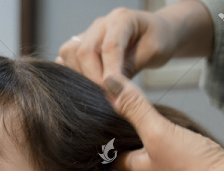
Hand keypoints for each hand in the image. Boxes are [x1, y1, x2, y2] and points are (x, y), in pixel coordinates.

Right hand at [56, 1, 213, 83]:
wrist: (155, 34)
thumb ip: (130, 69)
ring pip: (69, 53)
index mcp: (121, 19)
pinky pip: (66, 59)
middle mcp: (101, 24)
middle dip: (92, 78)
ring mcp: (88, 33)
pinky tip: (86, 86)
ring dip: (80, 77)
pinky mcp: (80, 45)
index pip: (109, 47)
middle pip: (84, 51)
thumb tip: (112, 92)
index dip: (109, 72)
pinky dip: (71, 74)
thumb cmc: (157, 41)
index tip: (113, 94)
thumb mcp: (152, 54)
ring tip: (97, 92)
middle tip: (106, 97)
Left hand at [105, 74, 223, 170]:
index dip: (102, 136)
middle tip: (120, 113)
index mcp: (136, 168)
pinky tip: (177, 135)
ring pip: (153, 154)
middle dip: (125, 136)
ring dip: (148, 139)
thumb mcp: (159, 132)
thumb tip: (109, 83)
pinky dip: (170, 143)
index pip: (109, 152)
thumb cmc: (193, 167)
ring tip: (145, 118)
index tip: (96, 119)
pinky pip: (174, 156)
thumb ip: (135, 109)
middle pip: (130, 153)